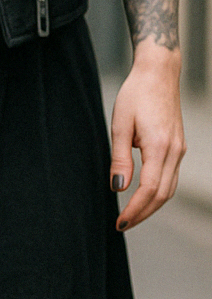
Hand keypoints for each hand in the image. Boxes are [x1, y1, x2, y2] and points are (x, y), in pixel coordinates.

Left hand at [109, 43, 185, 231]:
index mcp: (159, 145)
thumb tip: (118, 188)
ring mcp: (179, 149)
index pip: (149, 189)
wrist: (159, 73)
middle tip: (122, 225)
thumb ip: (119, 159)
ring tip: (131, 216)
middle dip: (142, 214)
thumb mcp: (120, 125)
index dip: (135, 210)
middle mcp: (174, 150)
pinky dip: (158, 193)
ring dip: (151, 206)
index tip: (120, 222)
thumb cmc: (136, 94)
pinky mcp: (178, 147)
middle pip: (162, 195)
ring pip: (169, 189)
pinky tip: (143, 198)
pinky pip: (171, 178)